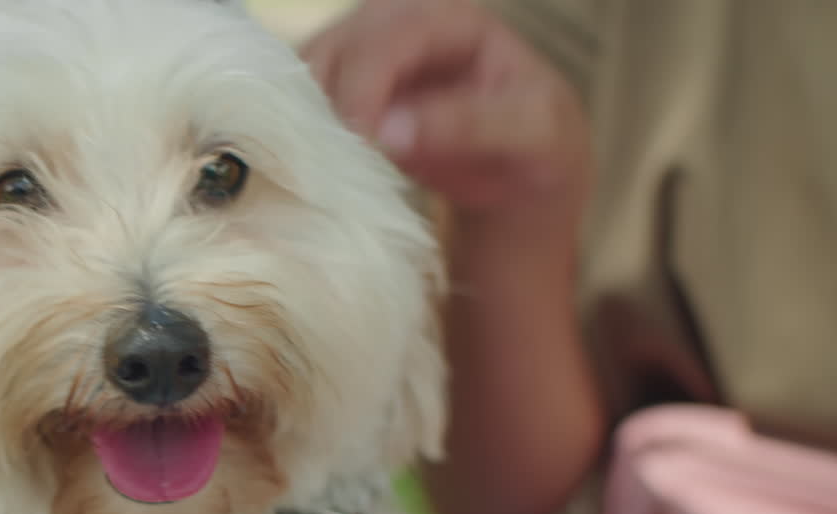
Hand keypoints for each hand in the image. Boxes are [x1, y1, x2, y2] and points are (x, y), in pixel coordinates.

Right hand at [303, 0, 589, 216]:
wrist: (520, 169)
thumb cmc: (536, 142)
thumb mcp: (530, 133)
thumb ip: (470, 125)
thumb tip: (390, 132)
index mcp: (454, 19)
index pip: (390, 38)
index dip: (365, 85)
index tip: (360, 140)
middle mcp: (401, 25)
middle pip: (337, 47)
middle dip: (325, 103)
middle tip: (329, 165)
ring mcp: (367, 58)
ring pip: (309, 72)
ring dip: (304, 120)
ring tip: (321, 171)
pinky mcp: (345, 94)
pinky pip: (303, 104)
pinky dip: (300, 134)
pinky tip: (313, 168)